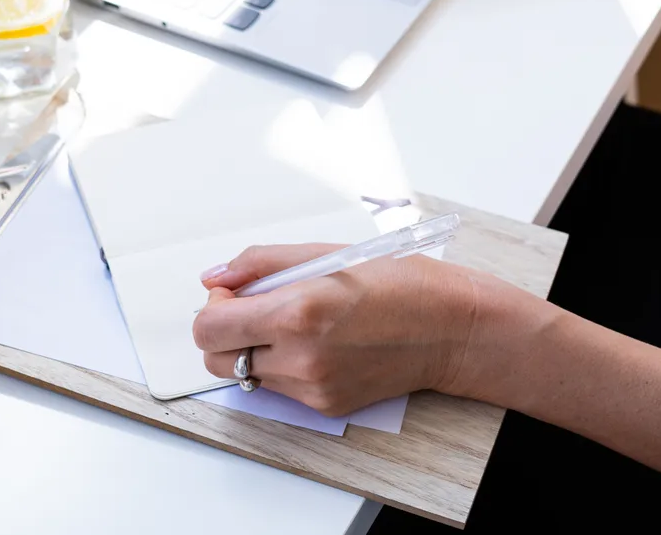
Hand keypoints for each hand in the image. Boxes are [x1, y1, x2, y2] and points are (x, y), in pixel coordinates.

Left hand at [191, 242, 539, 415]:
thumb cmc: (397, 282)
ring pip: (246, 376)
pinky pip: (279, 388)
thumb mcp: (325, 255)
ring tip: (293, 324)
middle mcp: (299, 357)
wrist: (451, 329)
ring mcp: (312, 388)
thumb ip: (259, 264)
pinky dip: (284, 366)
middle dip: (225, 332)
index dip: (213, 307)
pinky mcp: (325, 406)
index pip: (209, 328)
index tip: (233, 293)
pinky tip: (318, 343)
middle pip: (217, 359)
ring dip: (253, 349)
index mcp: (296, 312)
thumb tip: (214, 276)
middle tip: (257, 308)